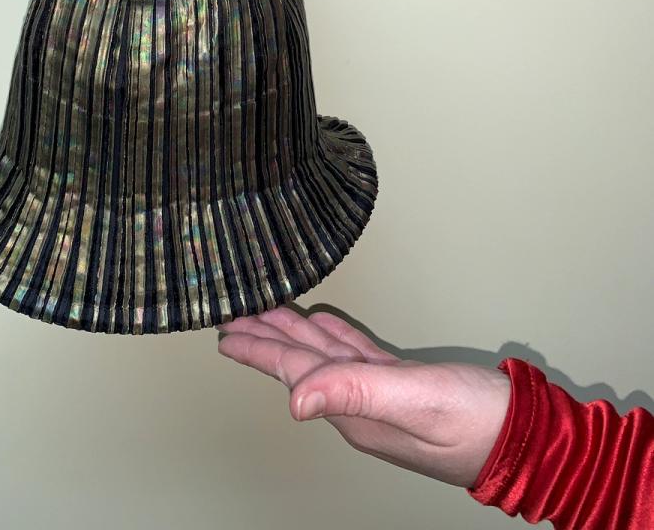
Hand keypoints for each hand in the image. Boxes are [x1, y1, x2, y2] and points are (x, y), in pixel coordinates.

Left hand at [217, 306, 512, 487]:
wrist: (532, 441)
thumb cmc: (482, 422)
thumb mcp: (418, 401)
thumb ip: (357, 390)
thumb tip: (295, 400)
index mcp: (357, 410)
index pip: (295, 372)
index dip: (259, 348)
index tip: (226, 331)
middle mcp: (362, 406)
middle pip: (302, 364)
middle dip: (265, 339)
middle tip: (233, 317)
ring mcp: (383, 399)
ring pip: (325, 357)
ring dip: (294, 335)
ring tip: (266, 316)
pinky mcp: (405, 387)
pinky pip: (355, 356)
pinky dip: (334, 339)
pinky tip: (323, 329)